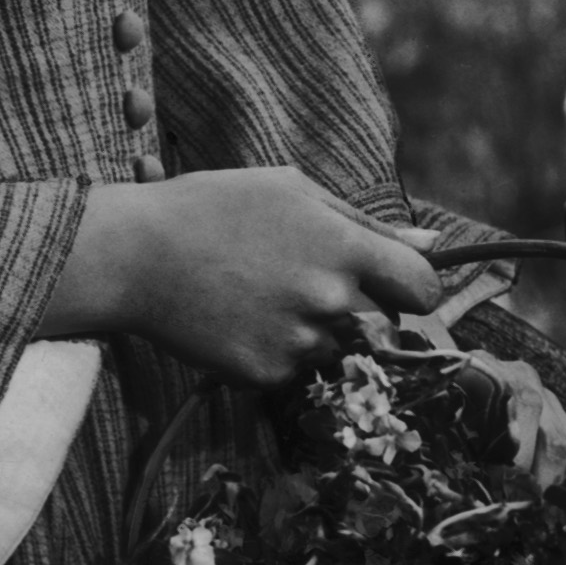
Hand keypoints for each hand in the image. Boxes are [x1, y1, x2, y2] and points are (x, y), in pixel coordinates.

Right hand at [43, 170, 440, 385]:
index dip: (416, 287)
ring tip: (262, 296)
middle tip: (306, 284)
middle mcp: (329, 300)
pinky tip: (239, 318)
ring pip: (338, 348)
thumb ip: (365, 222)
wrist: (134, 256)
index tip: (397, 285)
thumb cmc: (213, 208)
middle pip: (384, 325)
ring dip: (316, 331)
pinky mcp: (265, 374)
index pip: (424, 288)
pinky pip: (294, 370)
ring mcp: (297, 342)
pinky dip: (276, 350)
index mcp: (343, 247)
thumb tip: (431, 243)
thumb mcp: (291, 190)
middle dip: (361, 308)